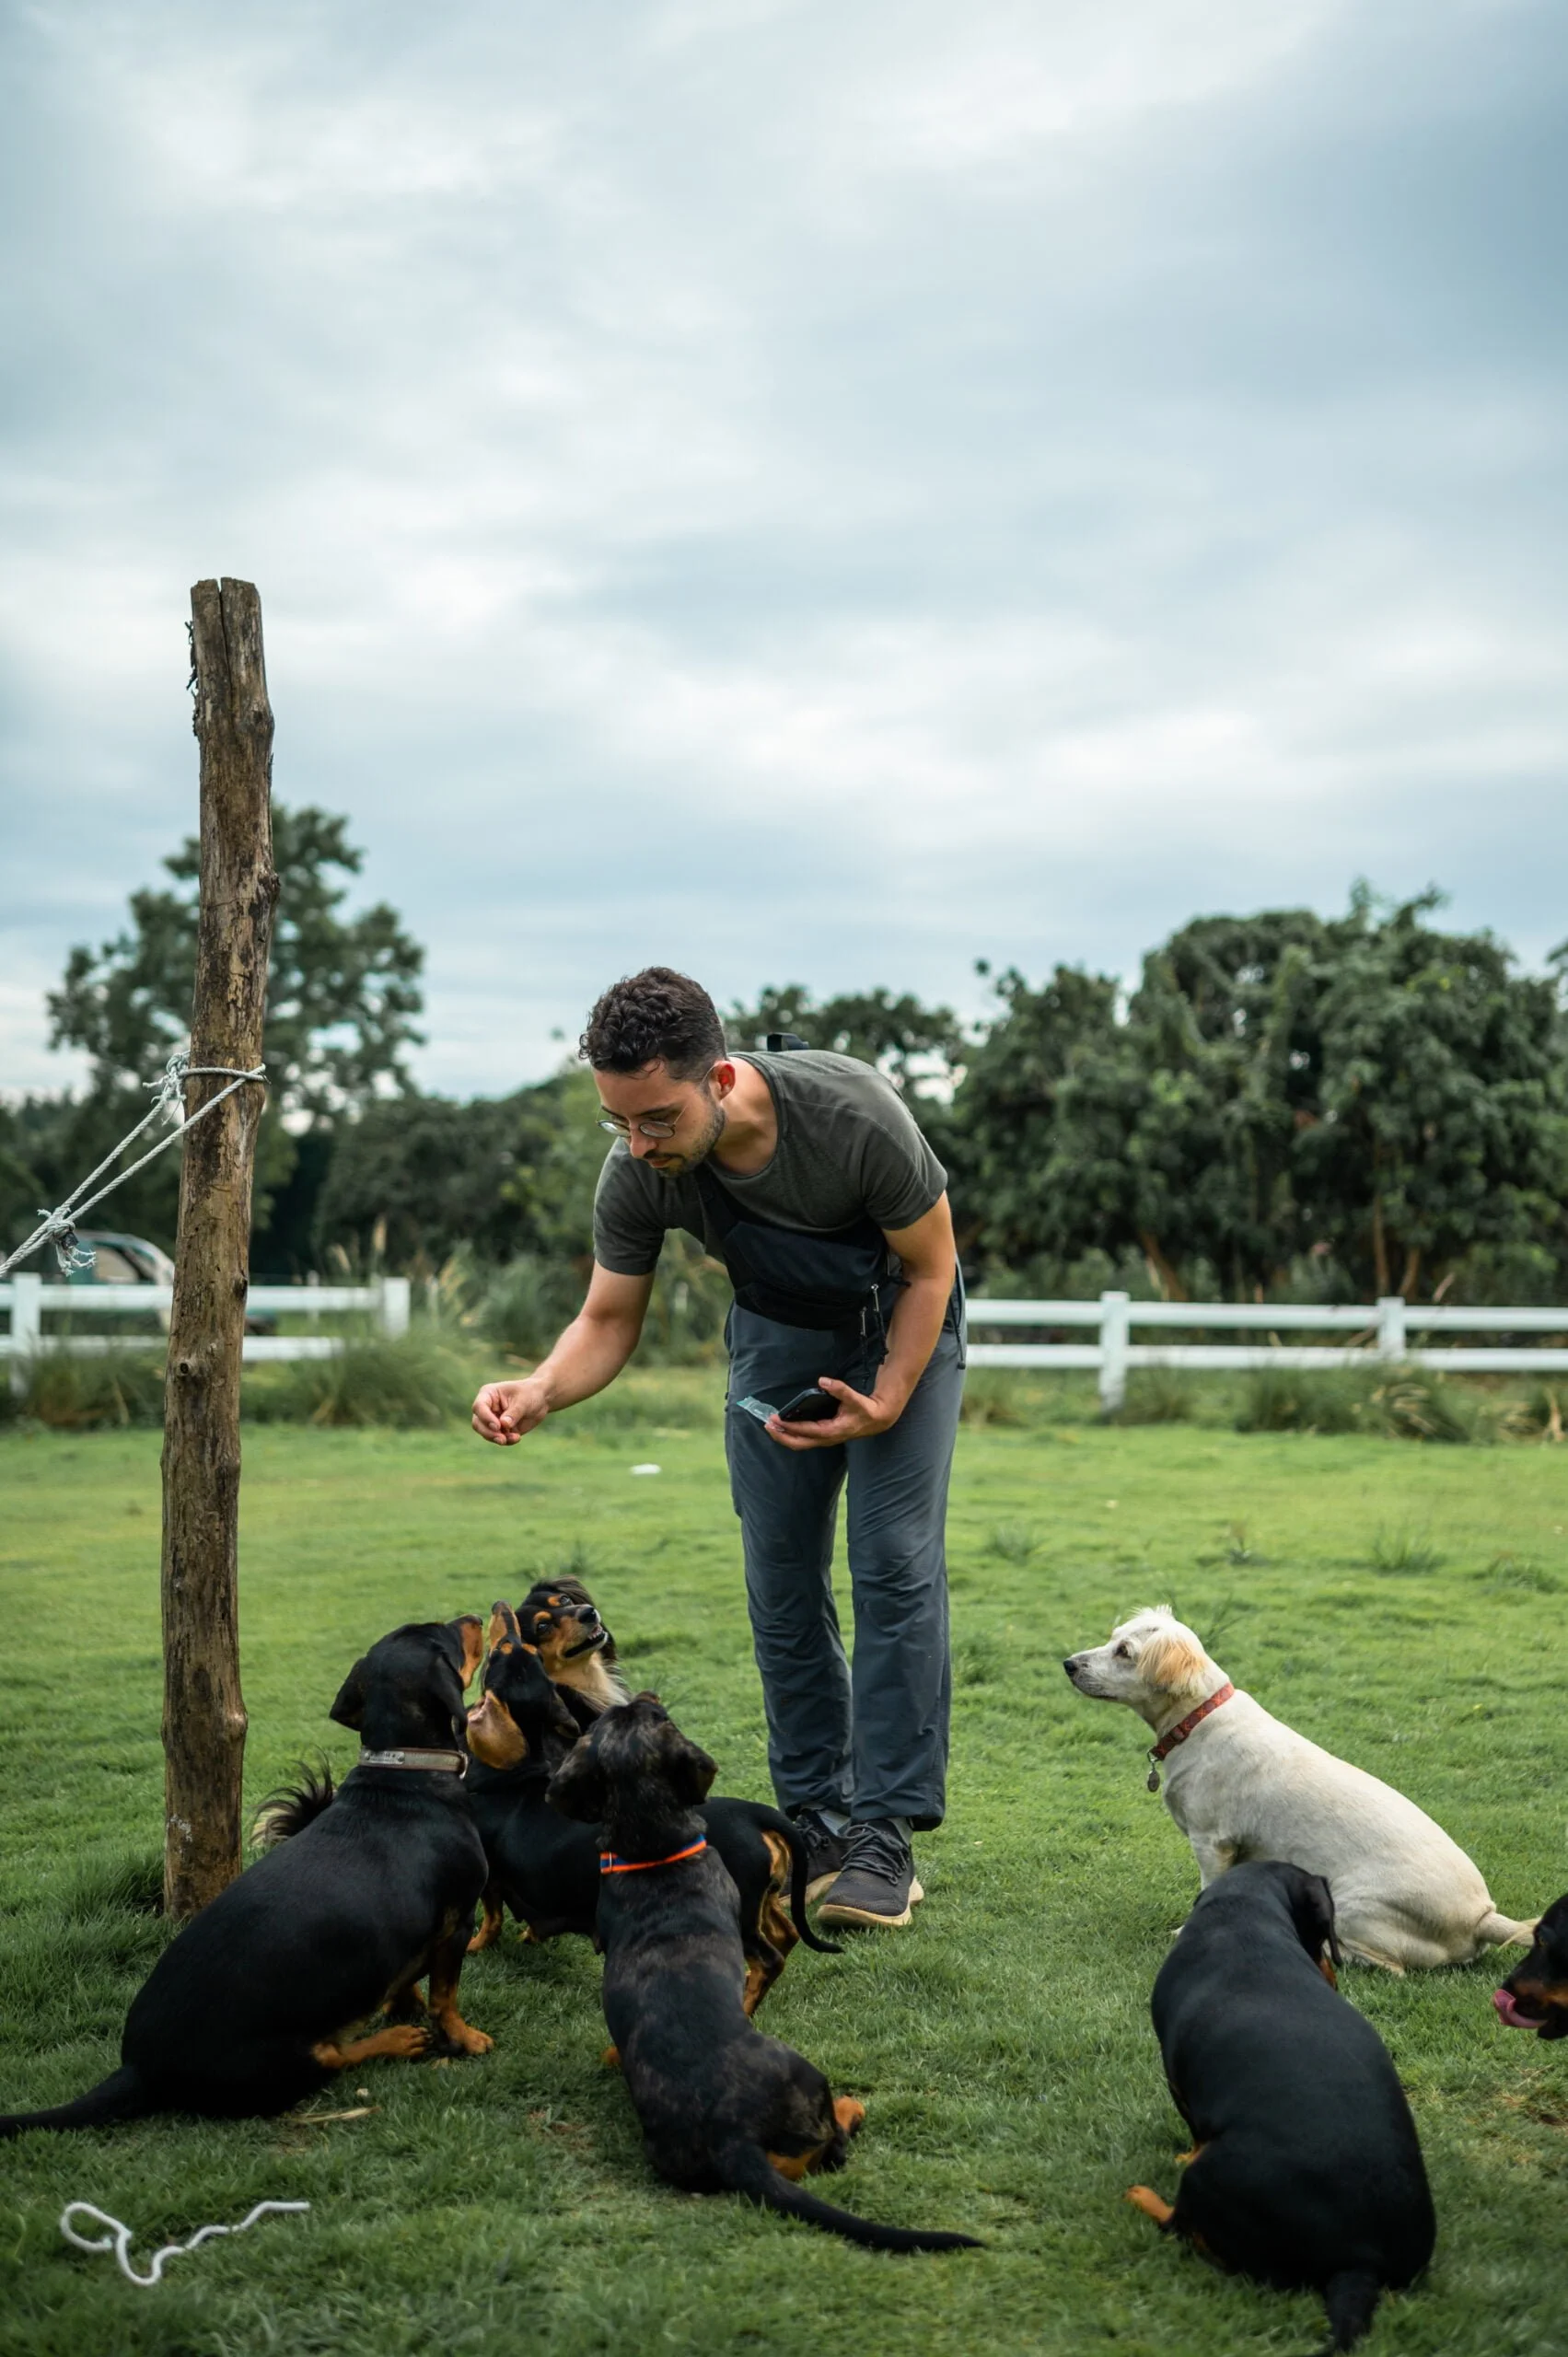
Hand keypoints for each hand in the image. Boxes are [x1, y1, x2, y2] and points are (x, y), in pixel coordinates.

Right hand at [472, 1378, 549, 1445]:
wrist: (541, 1400)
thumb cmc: (530, 1393)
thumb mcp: (523, 1401)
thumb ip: (513, 1413)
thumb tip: (504, 1425)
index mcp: (488, 1394)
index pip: (479, 1407)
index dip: (485, 1418)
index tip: (498, 1426)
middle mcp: (487, 1408)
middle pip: (478, 1423)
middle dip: (489, 1433)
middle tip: (502, 1439)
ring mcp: (492, 1420)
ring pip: (486, 1434)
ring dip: (498, 1439)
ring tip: (515, 1437)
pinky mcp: (500, 1430)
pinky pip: (498, 1439)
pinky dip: (506, 1441)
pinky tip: (517, 1437)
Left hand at [766, 1375, 902, 1450]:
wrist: (877, 1420)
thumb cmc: (865, 1410)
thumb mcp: (854, 1398)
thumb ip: (839, 1389)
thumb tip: (823, 1380)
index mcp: (832, 1431)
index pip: (805, 1431)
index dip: (789, 1426)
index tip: (775, 1419)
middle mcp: (826, 1439)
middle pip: (798, 1443)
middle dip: (781, 1436)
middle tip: (767, 1425)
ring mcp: (824, 1440)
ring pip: (800, 1444)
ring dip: (784, 1436)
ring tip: (771, 1427)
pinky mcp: (824, 1437)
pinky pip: (804, 1440)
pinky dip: (792, 1434)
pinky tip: (785, 1426)